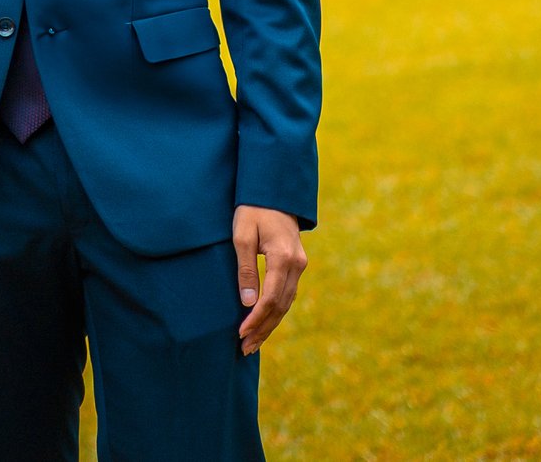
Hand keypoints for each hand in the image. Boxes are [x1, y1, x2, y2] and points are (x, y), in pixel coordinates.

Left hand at [232, 205, 305, 354]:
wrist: (274, 192)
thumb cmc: (253, 210)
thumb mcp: (242, 235)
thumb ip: (245, 269)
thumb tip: (247, 303)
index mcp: (283, 257)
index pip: (271, 298)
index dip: (256, 319)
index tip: (240, 333)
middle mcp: (297, 265)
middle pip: (281, 306)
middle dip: (263, 329)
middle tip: (245, 348)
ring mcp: (300, 265)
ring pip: (286, 304)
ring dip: (270, 325)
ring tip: (252, 343)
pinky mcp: (297, 265)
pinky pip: (287, 294)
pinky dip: (276, 312)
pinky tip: (264, 323)